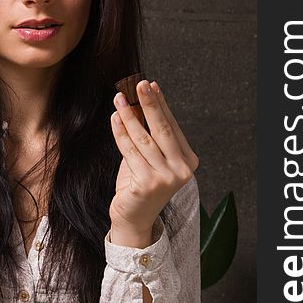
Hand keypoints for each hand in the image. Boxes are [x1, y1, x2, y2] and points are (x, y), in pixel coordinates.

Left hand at [109, 79, 198, 244]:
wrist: (133, 219)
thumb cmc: (139, 186)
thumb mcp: (148, 158)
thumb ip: (148, 136)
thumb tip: (139, 103)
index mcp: (188, 161)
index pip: (173, 126)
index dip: (161, 104)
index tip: (151, 85)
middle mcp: (181, 170)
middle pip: (163, 129)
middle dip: (149, 103)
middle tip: (139, 84)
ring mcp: (166, 178)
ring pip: (144, 139)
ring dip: (129, 115)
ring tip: (119, 99)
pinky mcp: (147, 184)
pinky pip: (130, 151)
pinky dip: (121, 132)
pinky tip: (115, 118)